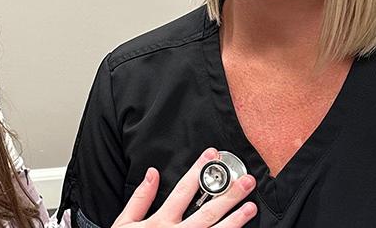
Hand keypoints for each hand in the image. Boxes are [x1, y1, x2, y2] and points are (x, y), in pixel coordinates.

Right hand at [111, 148, 257, 227]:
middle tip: (247, 182)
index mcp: (159, 222)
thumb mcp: (124, 223)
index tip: (212, 155)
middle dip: (229, 195)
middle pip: (208, 212)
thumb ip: (140, 198)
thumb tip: (152, 172)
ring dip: (235, 220)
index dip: (198, 171)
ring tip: (251, 207)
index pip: (183, 191)